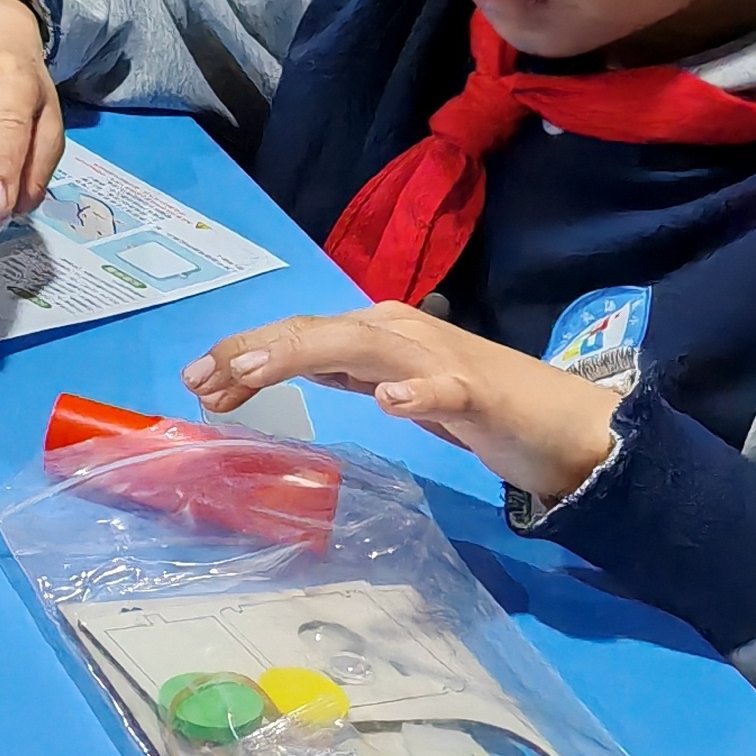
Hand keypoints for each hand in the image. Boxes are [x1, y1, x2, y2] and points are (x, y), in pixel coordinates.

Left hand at [185, 308, 621, 508]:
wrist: (561, 423)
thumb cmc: (473, 402)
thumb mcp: (388, 384)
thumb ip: (340, 373)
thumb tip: (273, 368)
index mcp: (376, 332)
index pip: (298, 335)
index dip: (244, 352)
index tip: (194, 382)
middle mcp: (400, 333)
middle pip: (318, 332)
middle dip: (256, 349)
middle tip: (202, 378)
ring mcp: (441, 359)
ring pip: (366, 346)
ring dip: (307, 353)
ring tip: (256, 370)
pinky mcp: (481, 394)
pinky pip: (447, 389)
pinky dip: (417, 392)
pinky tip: (388, 402)